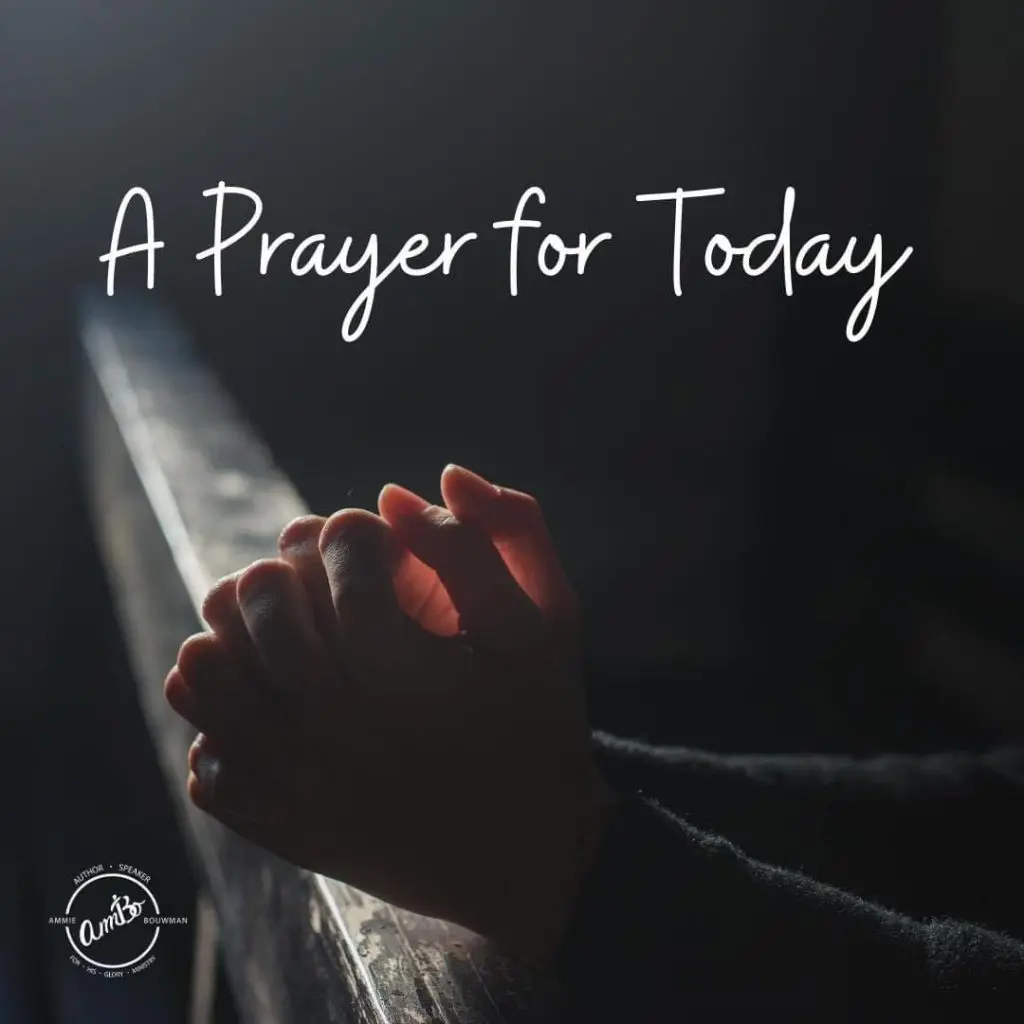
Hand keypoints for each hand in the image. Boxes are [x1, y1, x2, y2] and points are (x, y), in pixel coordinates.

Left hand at [165, 467, 615, 957]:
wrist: (525, 854)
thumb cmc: (538, 723)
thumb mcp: (547, 621)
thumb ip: (498, 535)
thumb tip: (410, 486)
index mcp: (409, 674)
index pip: (343, 561)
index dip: (352, 530)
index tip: (367, 534)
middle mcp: (340, 732)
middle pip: (263, 604)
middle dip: (288, 566)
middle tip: (316, 572)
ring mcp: (301, 786)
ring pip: (209, 671)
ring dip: (236, 630)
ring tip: (281, 628)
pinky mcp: (281, 829)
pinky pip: (208, 757)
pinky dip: (223, 718)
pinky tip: (268, 703)